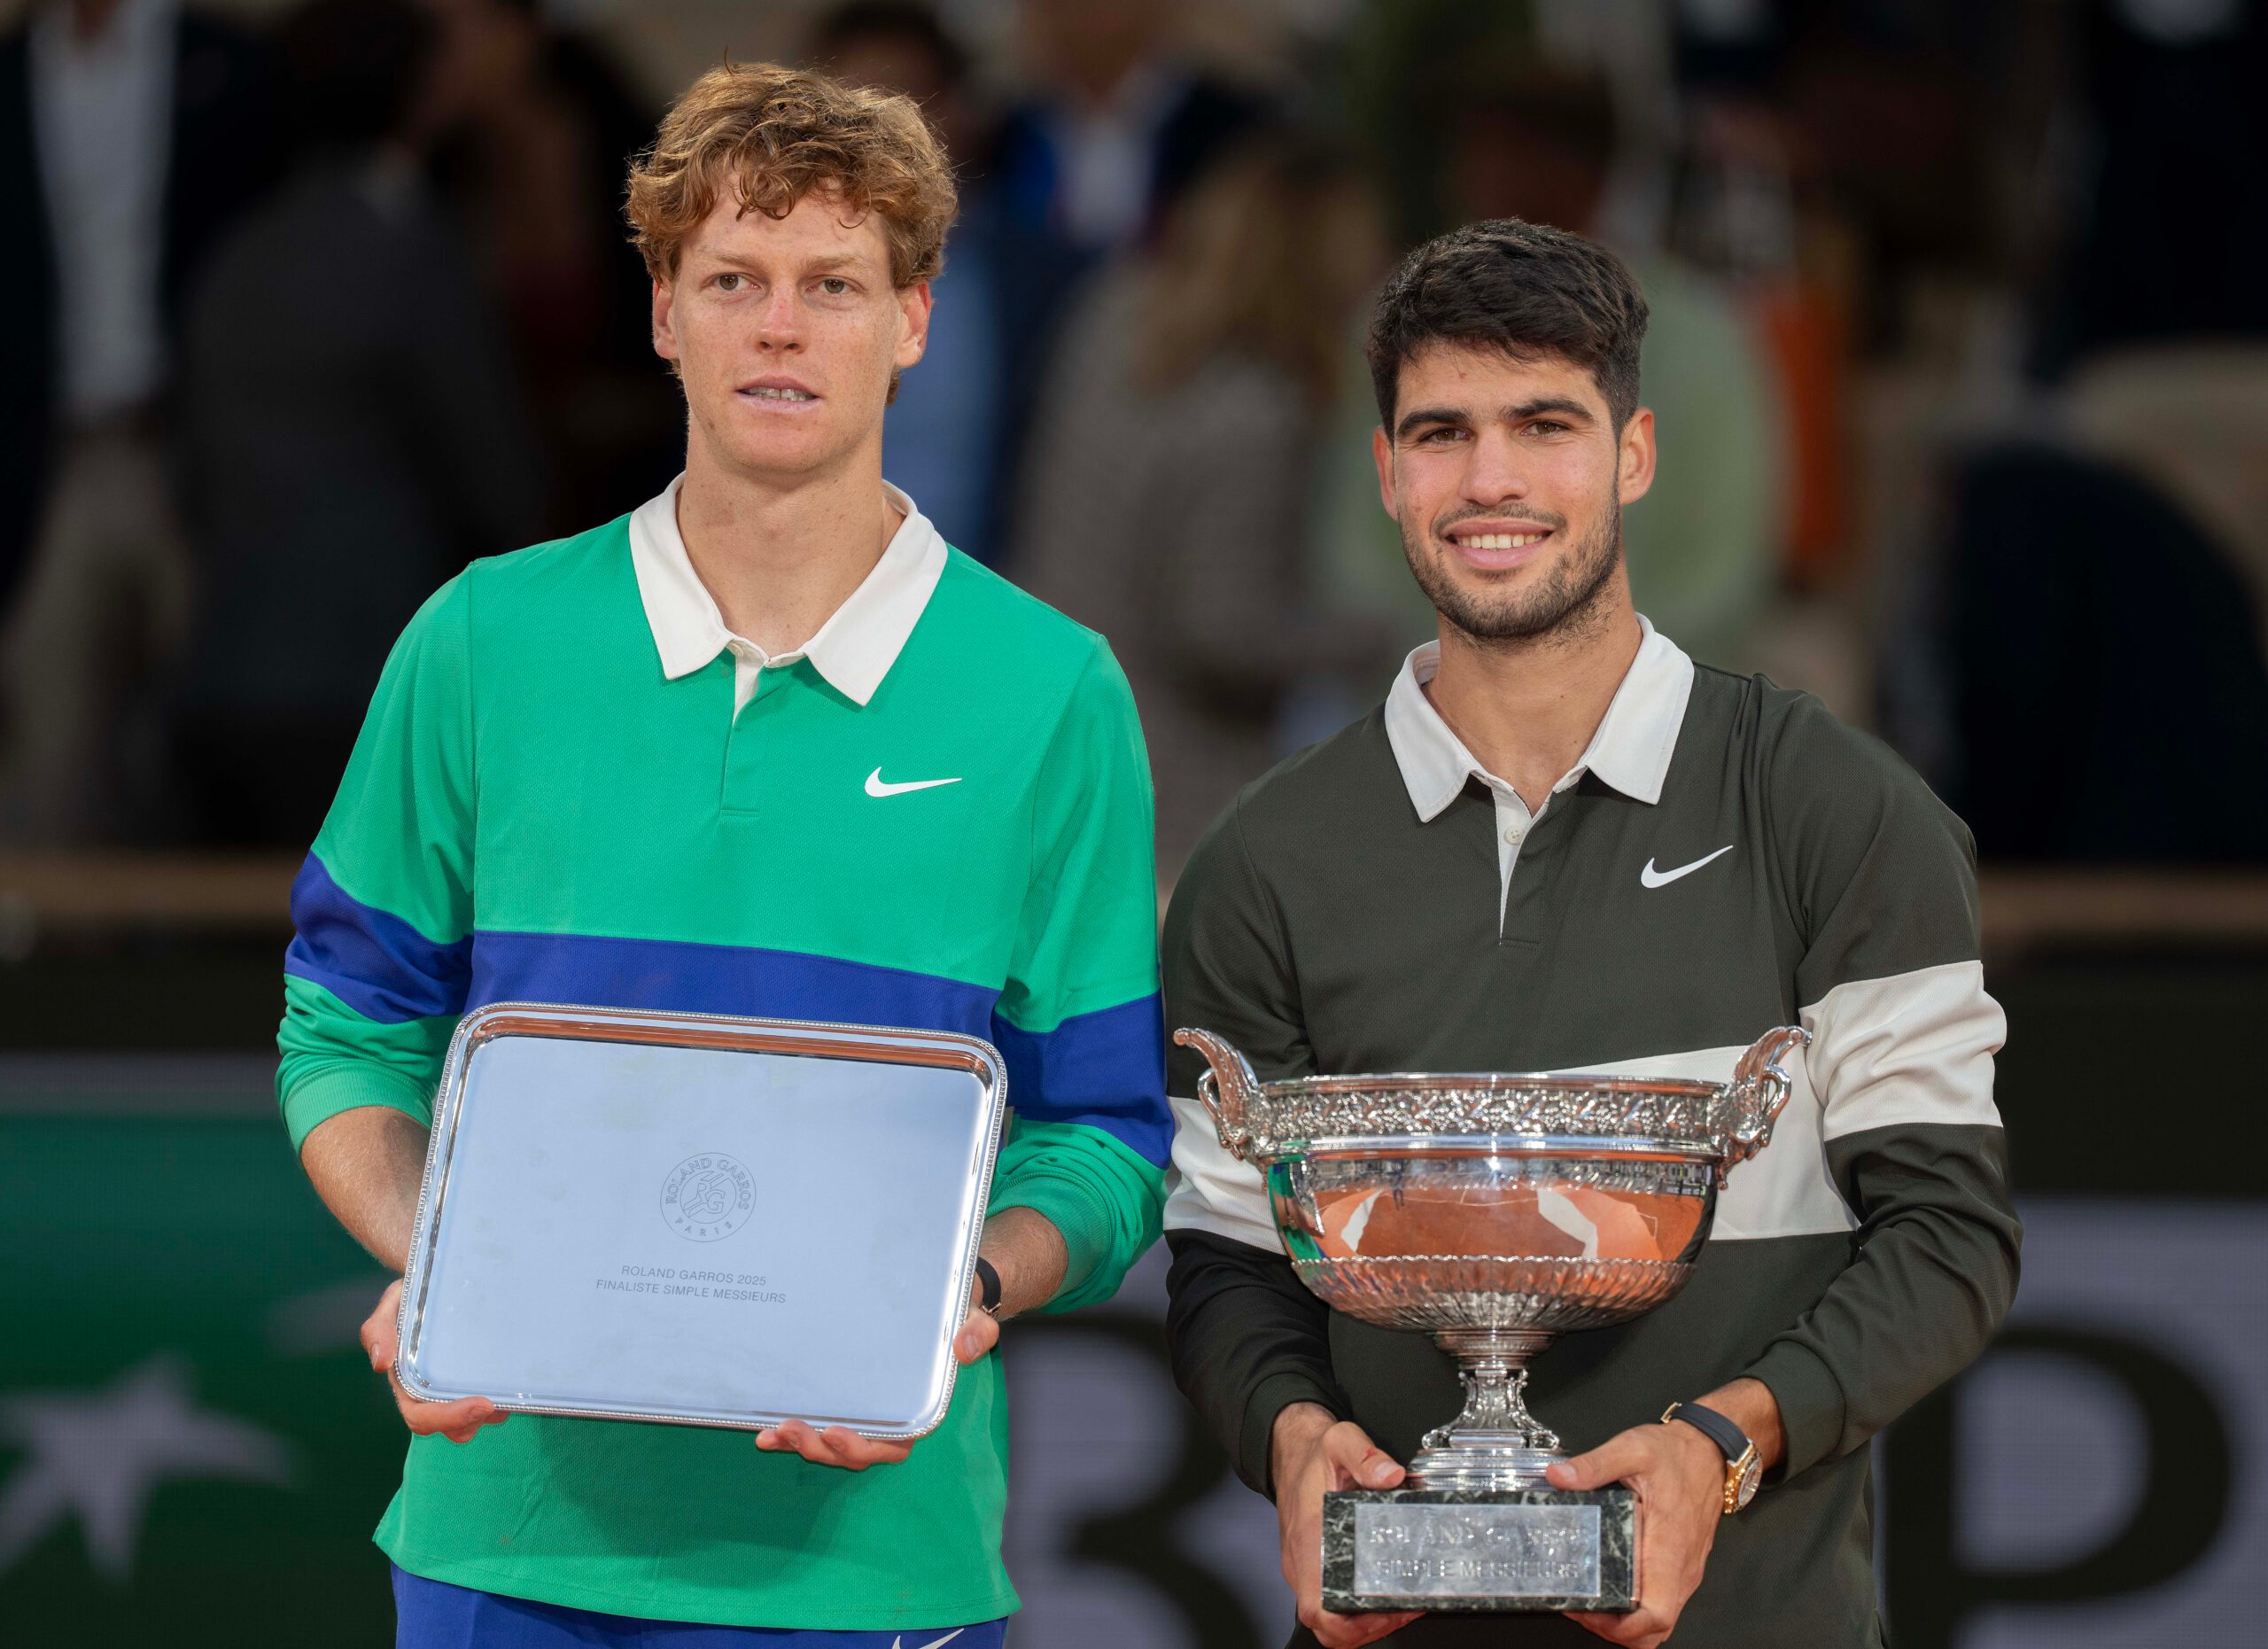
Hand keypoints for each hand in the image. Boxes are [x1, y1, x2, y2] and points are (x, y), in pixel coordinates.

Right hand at [361, 1279, 509, 1443]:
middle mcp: (429, 1392)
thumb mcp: (392, 1305)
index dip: (448, 1418)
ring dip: (491, 1416)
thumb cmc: (411, 1297)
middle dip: (470, 1423)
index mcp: (406, 1382)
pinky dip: (502, 1400)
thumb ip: (377, 1330)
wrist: (436, 1282)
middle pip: (449, 1427)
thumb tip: (380, 1363)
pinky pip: (489, 1401)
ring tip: (509, 1397)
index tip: (482, 1404)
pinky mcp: (475, 1377)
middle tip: (496, 1405)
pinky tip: (514, 1383)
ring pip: (472, 1421)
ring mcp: (453, 1387)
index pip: (420, 1416)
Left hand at [754, 1273, 1000, 1469]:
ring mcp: (863, 1413)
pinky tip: (764, 1427)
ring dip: (800, 1443)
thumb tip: (965, 1348)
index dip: (863, 1446)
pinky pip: (817, 1424)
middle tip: (790, 1429)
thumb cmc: (957, 1314)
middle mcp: (889, 1421)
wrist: (942, 1299)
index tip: (837, 1434)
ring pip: (830, 1445)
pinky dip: (792, 1431)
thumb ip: (977, 1332)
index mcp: (919, 1412)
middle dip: (820, 1448)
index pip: (893, 1445)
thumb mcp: (973, 1317)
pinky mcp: (842, 1400)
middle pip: (853, 1452)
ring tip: (770, 1433)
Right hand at [1270, 1403, 1421, 1647]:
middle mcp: (1303, 1563)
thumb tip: (1391, 1475)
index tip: (1385, 1612)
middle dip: (1368, 1629)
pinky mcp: (1313, 1566)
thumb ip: (1366, 1454)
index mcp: (1308, 1540)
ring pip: (1331, 1617)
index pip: (1317, 1608)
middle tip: (1405, 1609)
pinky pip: (1333, 1600)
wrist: (1291, 1451)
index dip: (1351, 1626)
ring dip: (1365, 1622)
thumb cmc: (1313, 1454)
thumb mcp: (1340, 1440)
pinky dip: (1359, 1608)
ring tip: (1403, 1603)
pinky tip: (1386, 1591)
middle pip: (1328, 1625)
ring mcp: (1306, 1568)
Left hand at [1548, 1419, 1727, 1647]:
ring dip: (1625, 1624)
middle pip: (1654, 1629)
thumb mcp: (1632, 1449)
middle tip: (1579, 1607)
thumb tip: (1560, 1477)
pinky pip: (1661, 1604)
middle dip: (1615, 1630)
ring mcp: (1683, 1572)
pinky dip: (1636, 1610)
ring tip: (1589, 1601)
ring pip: (1658, 1622)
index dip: (1622, 1627)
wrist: (1710, 1452)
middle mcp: (1681, 1570)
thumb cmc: (1677, 1455)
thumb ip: (1595, 1464)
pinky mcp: (1681, 1568)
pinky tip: (1610, 1588)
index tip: (1589, 1611)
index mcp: (1669, 1549)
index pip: (1655, 1615)